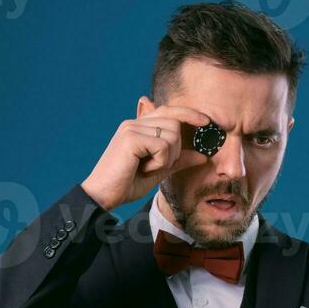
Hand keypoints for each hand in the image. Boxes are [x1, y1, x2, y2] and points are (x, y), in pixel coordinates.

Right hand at [81, 104, 210, 210]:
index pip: (169, 111)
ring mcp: (132, 128)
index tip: (205, 121)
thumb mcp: (159, 171)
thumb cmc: (127, 184)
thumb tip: (202, 156)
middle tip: (158, 166)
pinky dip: (159, 162)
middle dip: (175, 149)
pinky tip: (144, 169)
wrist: (103, 196)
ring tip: (148, 168)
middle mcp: (134, 122)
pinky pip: (162, 146)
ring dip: (167, 157)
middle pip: (174, 123)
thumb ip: (178, 161)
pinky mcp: (131, 138)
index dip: (188, 113)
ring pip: (171, 135)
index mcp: (139, 126)